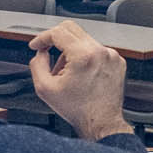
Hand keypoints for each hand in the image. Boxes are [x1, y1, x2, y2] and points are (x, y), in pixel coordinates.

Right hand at [29, 21, 131, 139]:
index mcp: (83, 56)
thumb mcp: (45, 89)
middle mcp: (100, 51)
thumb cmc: (78, 110)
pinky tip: (81, 75)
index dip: (42, 37)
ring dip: (70, 52)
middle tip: (48, 53)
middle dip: (55, 40)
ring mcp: (111, 55)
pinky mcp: (117, 61)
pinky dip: (85, 58)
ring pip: (83, 40)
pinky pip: (96, 50)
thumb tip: (40, 53)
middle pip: (71, 29)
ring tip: (67, 74)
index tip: (36, 45)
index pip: (58, 32)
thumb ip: (37, 64)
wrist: (101, 122)